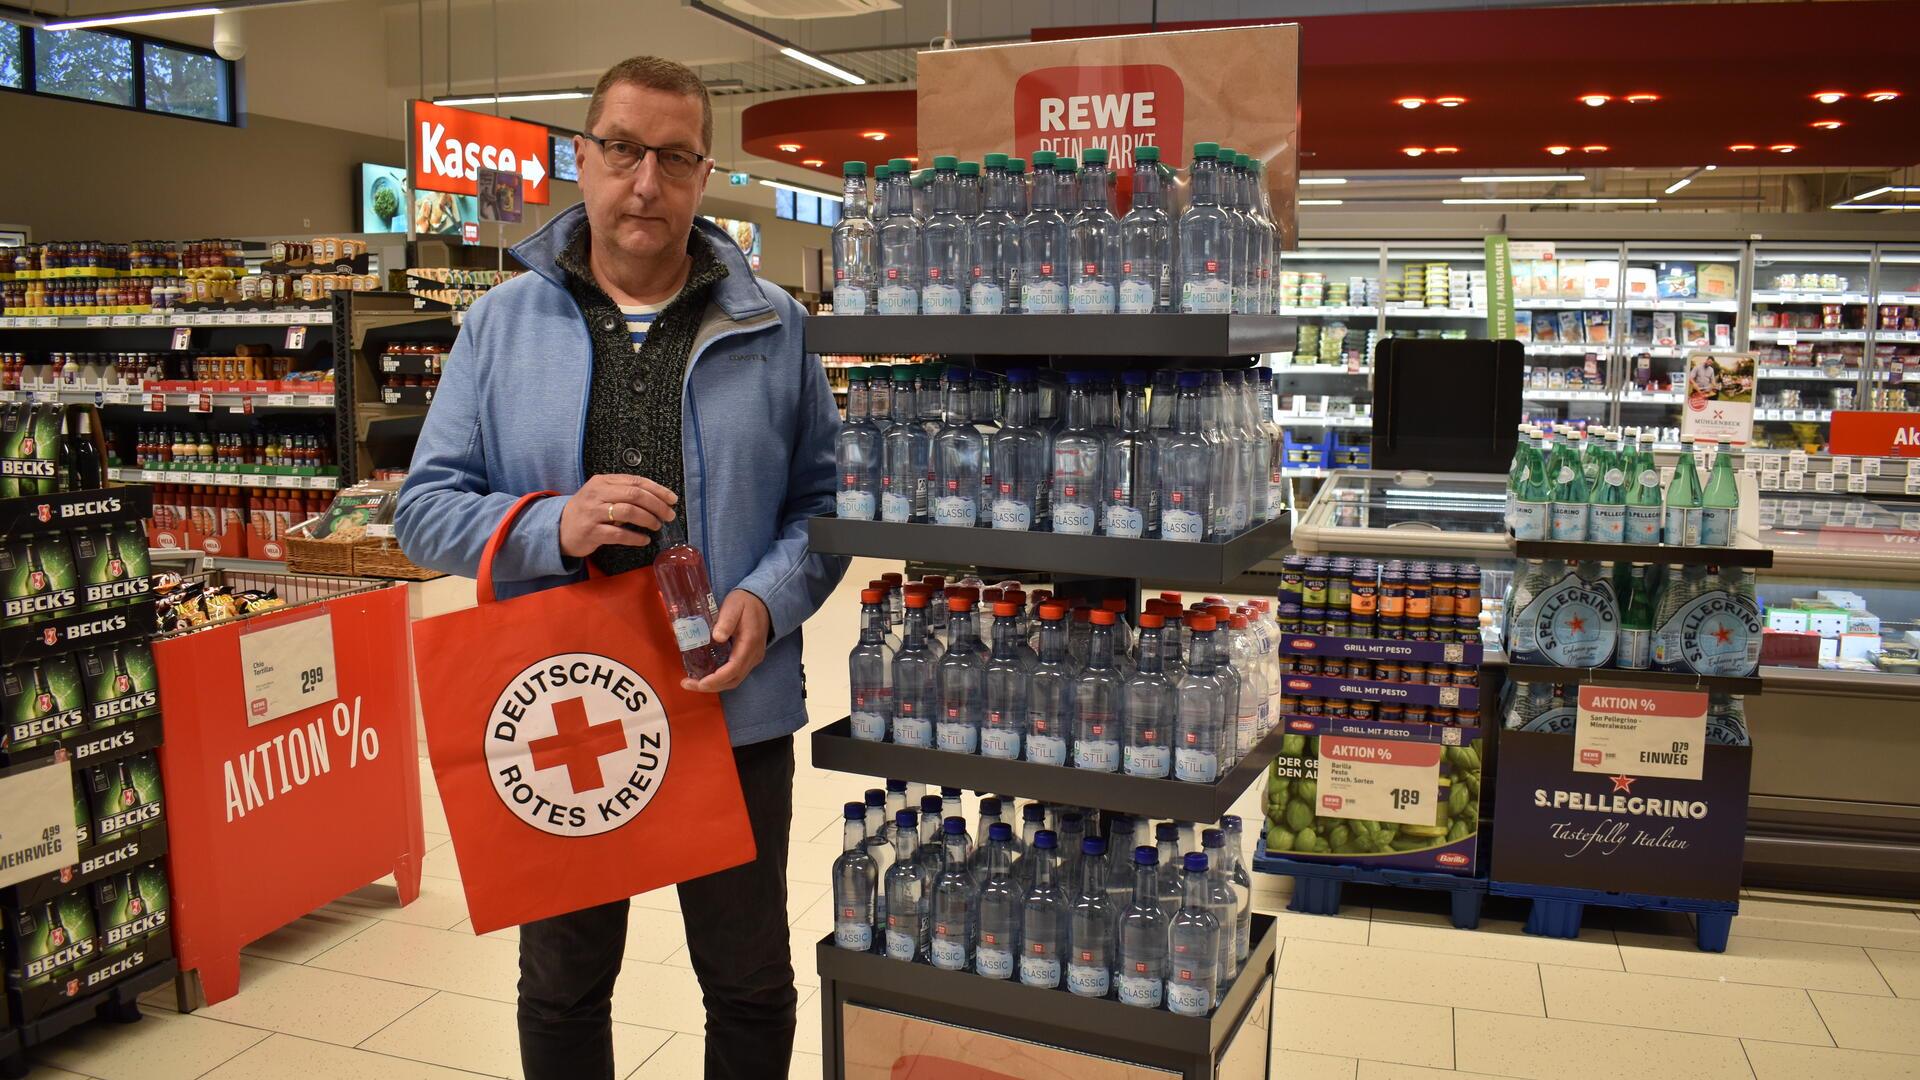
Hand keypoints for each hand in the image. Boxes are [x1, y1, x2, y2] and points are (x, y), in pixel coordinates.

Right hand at [559, 474, 676, 558]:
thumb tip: (657, 498)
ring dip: (648, 519)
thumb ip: (624, 492)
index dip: (657, 490)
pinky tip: (644, 540)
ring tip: (656, 526)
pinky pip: (619, 534)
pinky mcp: (591, 532)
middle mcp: (597, 494)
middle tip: (668, 515)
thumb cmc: (587, 511)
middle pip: (634, 495)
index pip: (636, 481)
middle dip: (656, 505)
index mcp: (603, 481)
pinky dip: (635, 537)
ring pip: (628, 512)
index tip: (672, 499)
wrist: (560, 529)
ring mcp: (593, 513)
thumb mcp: (602, 495)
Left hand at [683, 590, 768, 693]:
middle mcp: (753, 655)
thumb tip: (716, 637)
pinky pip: (735, 674)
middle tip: (689, 684)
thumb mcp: (734, 605)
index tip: (699, 682)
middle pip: (733, 680)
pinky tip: (706, 675)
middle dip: (711, 686)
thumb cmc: (746, 602)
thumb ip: (726, 621)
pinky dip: (720, 679)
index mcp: (749, 643)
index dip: (716, 679)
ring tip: (694, 683)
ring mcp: (753, 658)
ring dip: (715, 685)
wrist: (763, 602)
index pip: (733, 669)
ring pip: (734, 680)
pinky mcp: (749, 658)